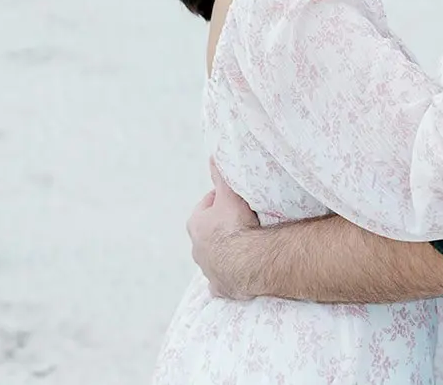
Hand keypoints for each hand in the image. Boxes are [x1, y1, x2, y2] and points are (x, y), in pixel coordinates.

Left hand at [186, 160, 261, 298]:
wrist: (247, 262)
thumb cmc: (236, 226)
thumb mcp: (229, 195)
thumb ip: (220, 176)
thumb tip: (213, 157)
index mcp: (195, 224)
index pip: (207, 206)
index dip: (221, 200)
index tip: (235, 199)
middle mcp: (196, 248)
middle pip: (209, 233)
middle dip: (222, 227)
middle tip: (242, 221)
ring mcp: (207, 269)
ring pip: (214, 257)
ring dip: (226, 251)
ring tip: (245, 245)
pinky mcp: (218, 287)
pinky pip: (220, 282)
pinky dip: (227, 277)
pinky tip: (237, 274)